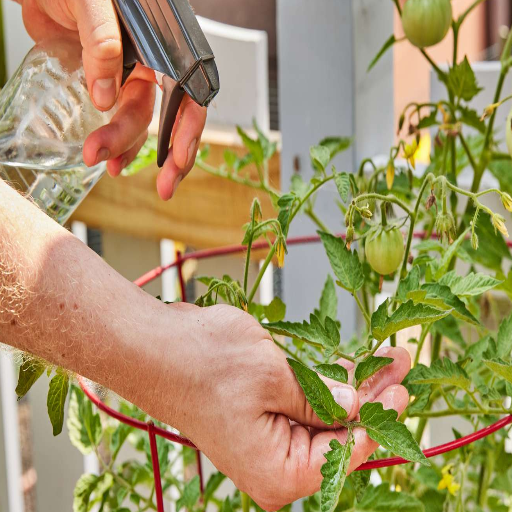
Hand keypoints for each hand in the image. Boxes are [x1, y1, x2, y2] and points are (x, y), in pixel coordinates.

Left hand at [20, 0, 206, 199]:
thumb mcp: (90, 0)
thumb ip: (102, 41)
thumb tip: (106, 96)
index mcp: (160, 41)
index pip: (188, 89)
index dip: (188, 126)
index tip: (178, 158)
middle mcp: (150, 61)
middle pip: (164, 113)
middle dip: (162, 151)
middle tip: (156, 182)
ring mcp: (127, 73)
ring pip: (138, 120)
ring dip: (128, 148)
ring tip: (107, 166)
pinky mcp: (104, 81)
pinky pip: (116, 116)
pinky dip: (114, 138)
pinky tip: (105, 153)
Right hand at [136, 304, 410, 510]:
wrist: (154, 345)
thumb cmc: (203, 362)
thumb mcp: (273, 375)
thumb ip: (321, 395)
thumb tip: (357, 406)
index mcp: (279, 471)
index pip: (346, 451)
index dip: (379, 417)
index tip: (403, 388)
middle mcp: (274, 463)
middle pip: (337, 432)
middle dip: (371, 396)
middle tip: (400, 363)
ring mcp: (265, 438)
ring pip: (322, 413)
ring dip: (351, 385)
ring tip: (384, 359)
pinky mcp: (259, 414)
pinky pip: (302, 401)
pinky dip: (325, 381)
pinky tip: (348, 363)